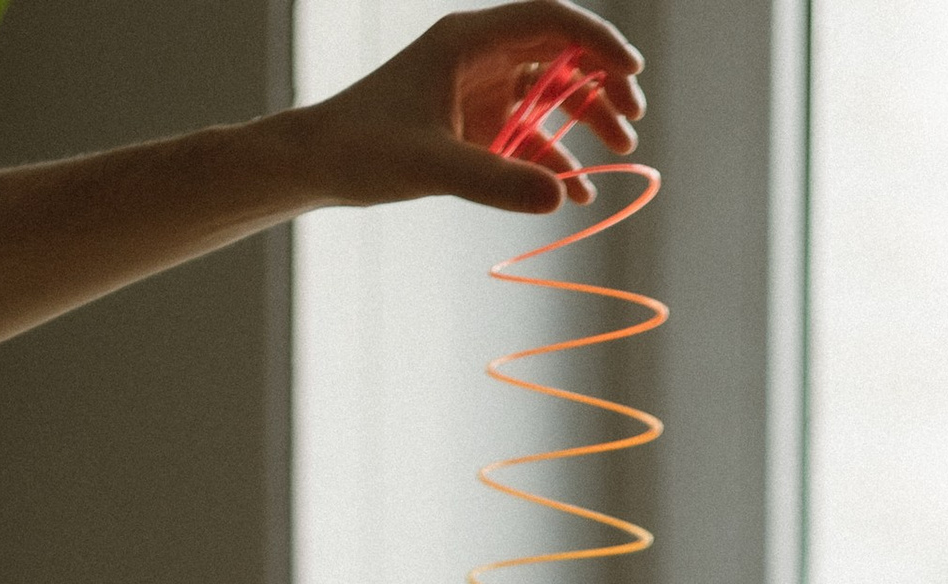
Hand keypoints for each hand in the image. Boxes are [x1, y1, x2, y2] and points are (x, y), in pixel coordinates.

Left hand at [294, 8, 645, 216]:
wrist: (316, 164)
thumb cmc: (362, 148)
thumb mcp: (431, 165)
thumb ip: (496, 182)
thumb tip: (562, 197)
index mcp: (469, 41)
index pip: (550, 22)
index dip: (596, 43)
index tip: (630, 75)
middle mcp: (479, 57)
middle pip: (559, 56)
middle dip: (600, 85)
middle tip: (631, 123)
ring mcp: (477, 92)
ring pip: (547, 97)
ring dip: (584, 122)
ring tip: (618, 154)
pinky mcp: (471, 127)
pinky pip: (524, 136)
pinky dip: (550, 160)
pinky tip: (574, 191)